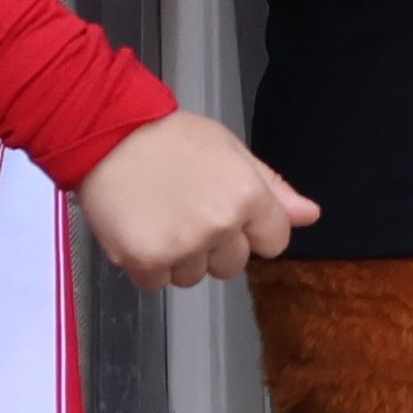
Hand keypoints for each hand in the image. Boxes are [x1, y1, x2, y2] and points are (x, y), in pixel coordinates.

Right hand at [76, 111, 317, 287]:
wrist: (102, 130)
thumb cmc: (164, 135)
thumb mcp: (228, 148)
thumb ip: (271, 187)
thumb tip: (310, 216)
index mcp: (247, 195)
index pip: (274, 242)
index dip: (248, 227)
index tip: (219, 208)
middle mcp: (220, 225)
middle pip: (232, 265)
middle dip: (211, 245)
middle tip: (180, 207)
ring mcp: (183, 245)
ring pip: (193, 276)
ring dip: (177, 256)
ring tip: (155, 215)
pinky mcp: (145, 259)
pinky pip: (156, 282)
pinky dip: (145, 263)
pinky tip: (136, 228)